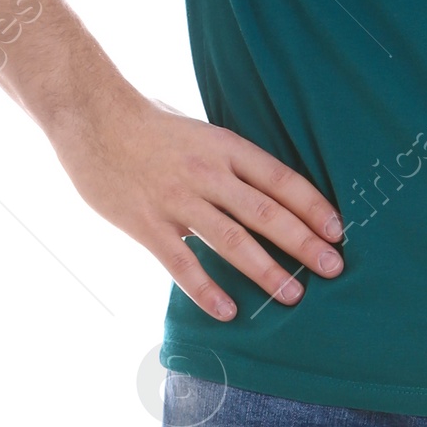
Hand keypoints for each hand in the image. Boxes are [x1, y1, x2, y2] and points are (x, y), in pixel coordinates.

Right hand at [56, 88, 344, 319]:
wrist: (89, 114)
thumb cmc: (148, 124)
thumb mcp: (199, 132)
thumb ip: (230, 162)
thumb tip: (269, 190)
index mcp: (224, 147)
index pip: (280, 179)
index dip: (312, 205)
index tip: (338, 230)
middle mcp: (207, 173)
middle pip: (265, 212)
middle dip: (303, 243)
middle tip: (334, 269)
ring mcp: (176, 199)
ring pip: (231, 240)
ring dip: (266, 271)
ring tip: (293, 296)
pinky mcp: (146, 224)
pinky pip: (181, 263)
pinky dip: (206, 289)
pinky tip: (228, 312)